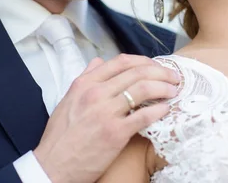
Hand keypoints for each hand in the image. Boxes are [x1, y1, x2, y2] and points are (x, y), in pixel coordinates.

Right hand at [33, 54, 179, 182]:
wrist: (53, 166)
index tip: (156, 66)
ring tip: (174, 91)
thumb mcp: (67, 100)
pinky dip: (159, 110)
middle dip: (161, 72)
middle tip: (174, 77)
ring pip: (143, 89)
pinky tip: (166, 110)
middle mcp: (96, 93)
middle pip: (137, 72)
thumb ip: (85, 79)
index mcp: (85, 84)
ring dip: (164, 87)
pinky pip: (144, 115)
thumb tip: (98, 62)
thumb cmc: (60, 137)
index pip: (121, 62)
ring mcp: (106, 112)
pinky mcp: (115, 132)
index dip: (144, 61)